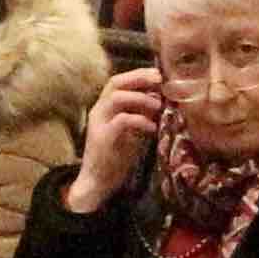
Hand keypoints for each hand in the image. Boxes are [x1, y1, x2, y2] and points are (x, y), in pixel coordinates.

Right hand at [69, 69, 166, 213]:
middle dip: (139, 78)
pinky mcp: (102, 138)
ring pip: (116, 98)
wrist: (98, 182)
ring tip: (158, 105)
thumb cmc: (117, 156)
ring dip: (140, 98)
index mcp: (104, 107)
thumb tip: (160, 99)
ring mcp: (98, 123)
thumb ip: (141, 114)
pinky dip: (140, 120)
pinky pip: (122, 120)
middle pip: (115, 83)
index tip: (159, 75)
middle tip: (159, 80)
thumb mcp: (132, 131)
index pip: (118, 81)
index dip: (138, 74)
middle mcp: (98, 110)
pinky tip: (152, 126)